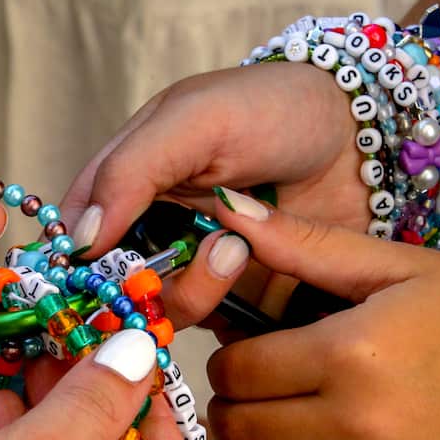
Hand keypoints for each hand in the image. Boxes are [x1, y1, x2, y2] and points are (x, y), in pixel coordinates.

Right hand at [59, 63, 366, 326]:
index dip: (78, 264)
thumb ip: (131, 172)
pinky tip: (259, 277)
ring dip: (196, 291)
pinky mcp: (242, 301)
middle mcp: (156, 232)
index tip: (94, 280)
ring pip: (165, 313)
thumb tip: (80, 239)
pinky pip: (216, 331)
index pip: (78, 235)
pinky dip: (230, 315)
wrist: (361, 137)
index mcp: (129, 182)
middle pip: (118, 287)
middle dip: (145, 285)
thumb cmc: (276, 109)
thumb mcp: (195, 120)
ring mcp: (199, 270)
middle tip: (204, 249)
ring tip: (241, 249)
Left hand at [202, 190, 439, 439]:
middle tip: (236, 406)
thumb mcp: (406, 267)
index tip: (237, 362)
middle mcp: (360, 425)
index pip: (242, 370)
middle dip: (224, 415)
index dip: (225, 364)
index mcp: (353, 351)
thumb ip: (310, 245)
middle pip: (244, 430)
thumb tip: (229, 208)